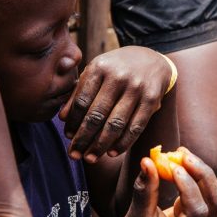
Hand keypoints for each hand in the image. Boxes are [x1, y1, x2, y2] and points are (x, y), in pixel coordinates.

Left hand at [59, 47, 171, 162]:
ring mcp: (137, 88)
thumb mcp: (96, 72)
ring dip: (100, 145)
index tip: (67, 137)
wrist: (151, 58)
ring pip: (115, 124)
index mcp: (99, 67)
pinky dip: (123, 143)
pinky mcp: (152, 99)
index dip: (73, 122)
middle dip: (83, 139)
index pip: (81, 101)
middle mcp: (118, 76)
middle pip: (96, 115)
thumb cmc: (116, 69)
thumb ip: (79, 92)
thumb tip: (63, 119)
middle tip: (74, 155)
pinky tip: (111, 153)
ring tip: (90, 158)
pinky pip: (136, 127)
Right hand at [112, 148, 216, 216]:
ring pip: (215, 195)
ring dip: (201, 172)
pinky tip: (181, 162)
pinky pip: (207, 193)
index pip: (197, 212)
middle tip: (182, 154)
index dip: (188, 187)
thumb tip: (148, 161)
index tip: (173, 167)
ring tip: (181, 154)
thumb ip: (145, 190)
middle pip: (215, 201)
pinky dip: (197, 176)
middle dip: (202, 174)